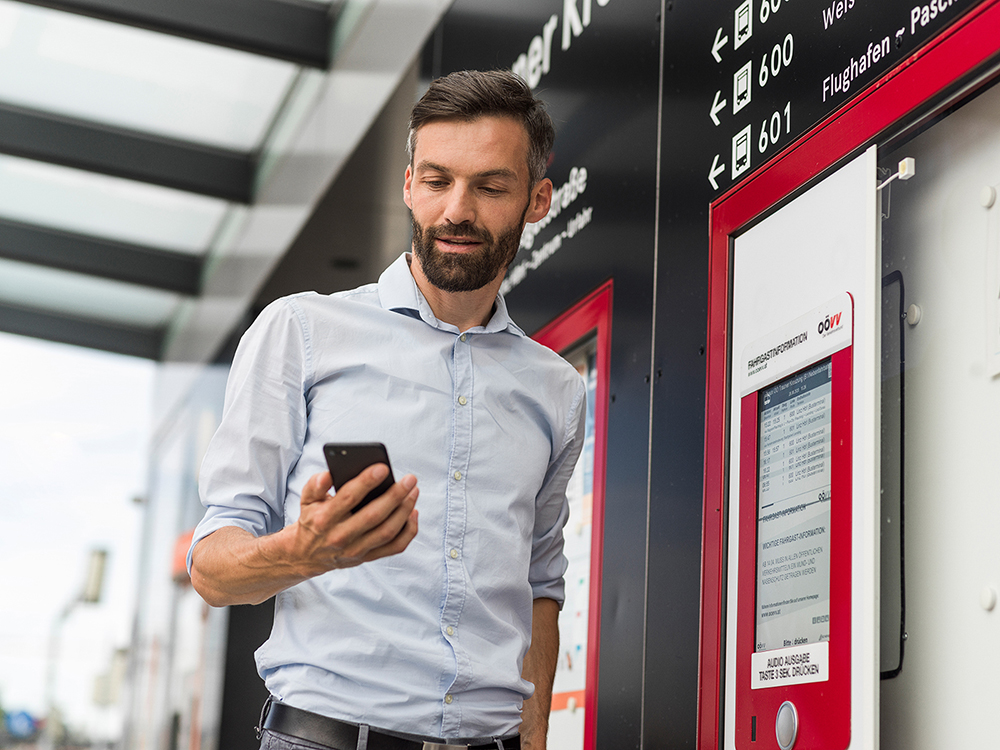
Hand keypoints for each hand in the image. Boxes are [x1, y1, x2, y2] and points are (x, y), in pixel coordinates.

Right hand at [293, 464, 418, 574]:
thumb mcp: (307, 500)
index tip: (383, 468)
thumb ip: (316, 484)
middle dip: (395, 496)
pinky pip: (395, 547)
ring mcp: (356, 550)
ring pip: (387, 532)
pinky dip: (408, 531)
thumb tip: (329, 473)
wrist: (306, 555)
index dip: (366, 482)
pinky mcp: (367, 557)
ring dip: (405, 511)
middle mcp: (340, 536)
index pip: (348, 498)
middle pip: (374, 515)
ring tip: (414, 492)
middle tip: (410, 479)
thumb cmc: (313, 520)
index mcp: (324, 519)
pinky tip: (413, 513)